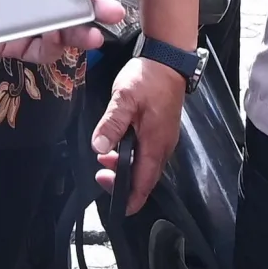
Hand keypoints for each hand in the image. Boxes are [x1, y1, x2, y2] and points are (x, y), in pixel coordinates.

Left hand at [0, 0, 127, 64]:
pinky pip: (44, 51)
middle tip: (114, 12)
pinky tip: (56, 42)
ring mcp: (33, 23)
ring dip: (83, 33)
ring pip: (65, 28)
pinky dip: (53, 47)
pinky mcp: (22, 46)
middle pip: (74, 1)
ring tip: (94, 37)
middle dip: (97, 6)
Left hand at [90, 57, 187, 212]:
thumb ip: (111, 124)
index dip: (130, 199)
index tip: (117, 208)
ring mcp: (164, 138)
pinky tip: (118, 143)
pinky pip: (148, 153)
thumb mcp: (124, 99)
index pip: (144, 184)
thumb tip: (98, 147)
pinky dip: (132, 156)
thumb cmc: (149, 78)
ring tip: (105, 157)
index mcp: (155, 145)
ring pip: (146, 165)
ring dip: (126, 167)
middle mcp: (163, 147)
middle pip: (145, 178)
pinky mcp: (162, 130)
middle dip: (123, 183)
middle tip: (100, 174)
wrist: (169, 60)